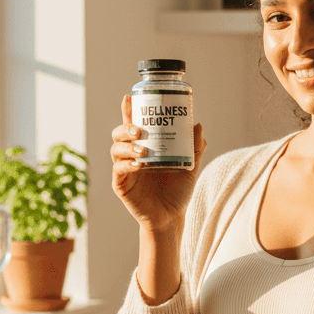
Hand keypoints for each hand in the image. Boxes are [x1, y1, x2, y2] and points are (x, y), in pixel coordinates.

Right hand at [111, 95, 206, 229]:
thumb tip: (198, 125)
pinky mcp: (121, 184)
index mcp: (145, 146)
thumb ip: (195, 147)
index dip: (129, 110)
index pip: (133, 124)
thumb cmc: (178, 190)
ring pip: (116, 149)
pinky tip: (138, 165)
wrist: (172, 216)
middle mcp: (131, 154)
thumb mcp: (190, 166)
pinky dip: (126, 165)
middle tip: (139, 129)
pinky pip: (118, 170)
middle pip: (119, 133)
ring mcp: (124, 169)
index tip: (129, 98)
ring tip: (143, 151)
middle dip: (125, 126)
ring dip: (128, 146)